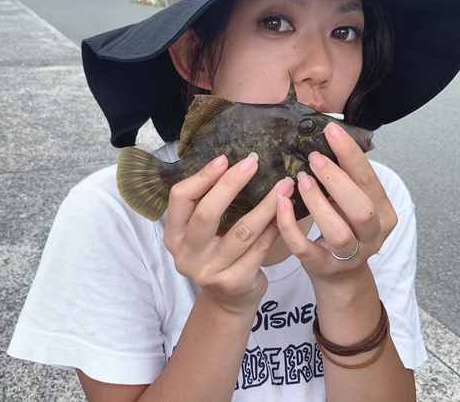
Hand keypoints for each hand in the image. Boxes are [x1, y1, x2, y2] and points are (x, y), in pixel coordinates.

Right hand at [164, 153, 294, 313]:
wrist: (229, 301)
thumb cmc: (217, 256)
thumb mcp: (202, 235)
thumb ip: (208, 207)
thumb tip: (234, 165)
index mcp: (174, 236)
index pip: (179, 198)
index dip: (201, 177)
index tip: (224, 159)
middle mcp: (186, 255)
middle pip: (207, 213)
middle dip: (231, 184)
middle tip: (252, 163)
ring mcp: (210, 272)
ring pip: (242, 231)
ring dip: (266, 204)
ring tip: (283, 186)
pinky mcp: (235, 282)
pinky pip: (260, 248)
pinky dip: (275, 226)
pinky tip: (286, 211)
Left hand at [276, 122, 397, 285]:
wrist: (341, 275)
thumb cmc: (344, 228)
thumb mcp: (351, 203)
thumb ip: (345, 178)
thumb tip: (326, 137)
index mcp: (383, 214)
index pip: (370, 180)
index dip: (351, 154)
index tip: (332, 131)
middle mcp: (371, 236)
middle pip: (361, 209)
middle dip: (337, 180)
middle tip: (314, 159)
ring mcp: (348, 256)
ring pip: (336, 232)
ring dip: (316, 203)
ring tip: (300, 180)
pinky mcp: (323, 267)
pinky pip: (304, 248)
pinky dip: (290, 225)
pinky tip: (280, 203)